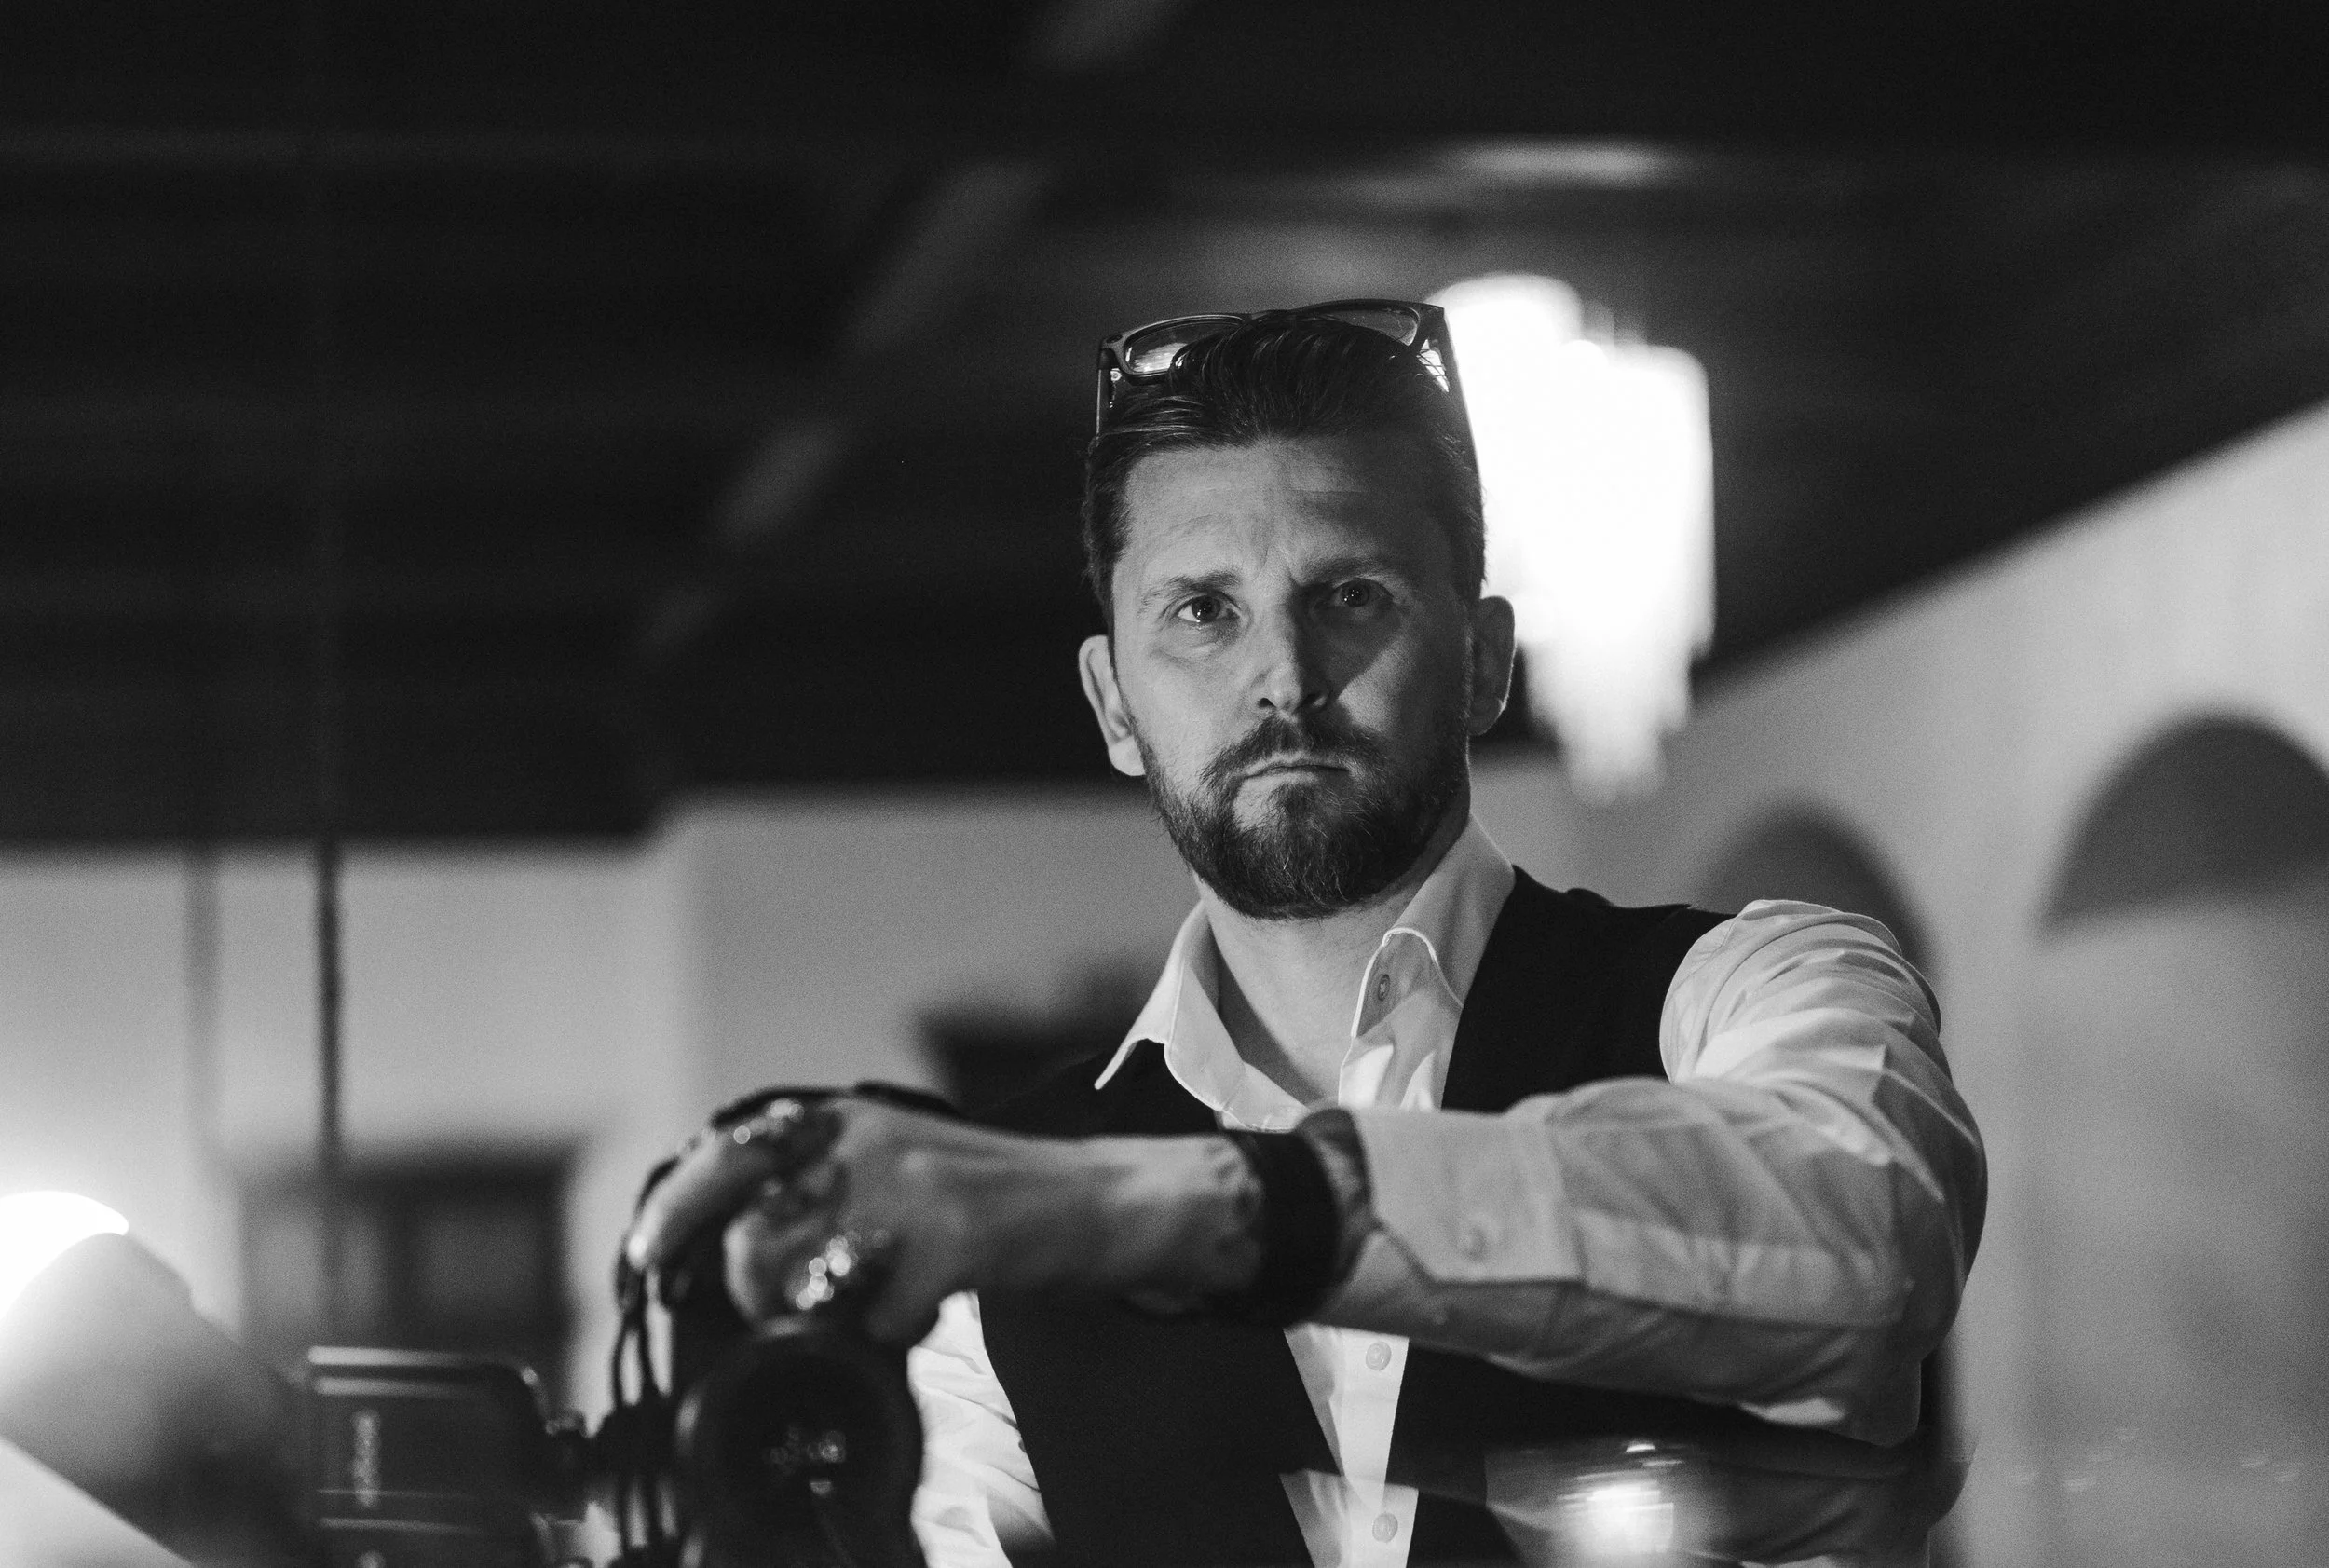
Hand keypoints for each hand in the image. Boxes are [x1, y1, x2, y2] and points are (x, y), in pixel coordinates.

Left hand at [621, 1095, 1261, 1344]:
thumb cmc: (990, 1196)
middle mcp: (863, 1141)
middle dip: (762, 1294)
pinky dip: (895, 1334)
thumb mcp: (892, 1159)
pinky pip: (879, 1319)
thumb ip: (820, 1183)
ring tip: (869, 1310)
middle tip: (809, 1307)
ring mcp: (906, 1187)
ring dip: (823, 1319)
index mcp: (843, 1120)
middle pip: (751, 1242)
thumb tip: (728, 1241)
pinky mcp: (950, 1236)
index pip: (724, 1157)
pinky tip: (925, 1312)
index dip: (672, 1214)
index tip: (644, 1261)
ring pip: (801, 1282)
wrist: (1097, 1198)